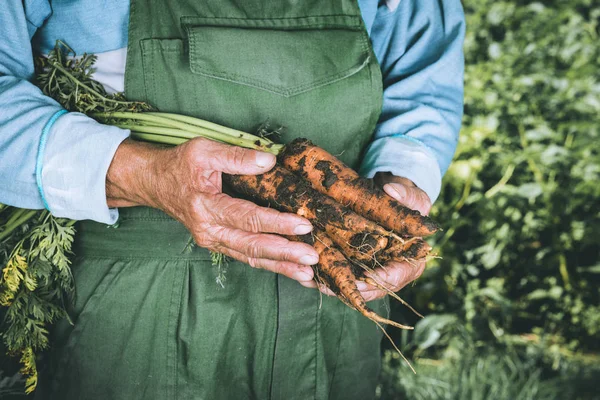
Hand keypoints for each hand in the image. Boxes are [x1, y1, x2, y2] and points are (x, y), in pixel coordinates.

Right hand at [106, 138, 318, 283]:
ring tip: (308, 274)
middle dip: (284, 253)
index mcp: (206, 206)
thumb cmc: (180, 164)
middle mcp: (209, 230)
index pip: (247, 217)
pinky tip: (292, 271)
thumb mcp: (203, 150)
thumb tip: (269, 161)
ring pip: (251, 257)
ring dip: (281, 266)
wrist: (155, 183)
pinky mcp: (219, 244)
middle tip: (313, 258)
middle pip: (252, 245)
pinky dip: (271, 265)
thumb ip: (236, 157)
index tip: (303, 224)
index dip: (276, 222)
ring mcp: (214, 241)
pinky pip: (247, 258)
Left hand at [308, 172, 431, 299]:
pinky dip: (325, 274)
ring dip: (331, 285)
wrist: (392, 201)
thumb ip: (405, 194)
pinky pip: (341, 274)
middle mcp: (389, 271)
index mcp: (410, 261)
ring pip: (351, 284)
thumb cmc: (407, 201)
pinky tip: (305, 272)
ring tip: (310, 280)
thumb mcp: (412, 196)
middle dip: (348, 288)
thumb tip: (391, 190)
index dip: (377, 280)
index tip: (360, 280)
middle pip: (369, 288)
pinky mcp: (356, 265)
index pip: (395, 277)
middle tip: (328, 287)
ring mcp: (371, 270)